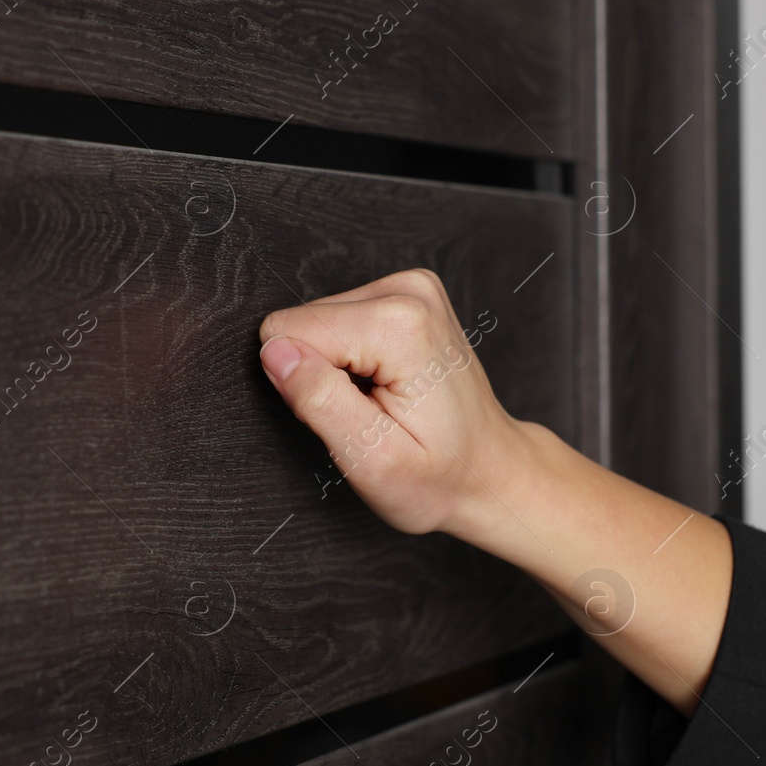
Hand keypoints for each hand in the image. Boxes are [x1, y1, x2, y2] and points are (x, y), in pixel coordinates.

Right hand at [257, 268, 531, 535]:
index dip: (304, 386)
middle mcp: (409, 291)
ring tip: (381, 402)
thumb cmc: (440, 477)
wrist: (491, 473)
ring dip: (339, 369)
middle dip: (322, 375)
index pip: (288, 332)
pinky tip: (386, 386)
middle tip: (367, 413)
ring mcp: (412, 288)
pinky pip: (342, 320)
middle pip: (304, 321)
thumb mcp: (372, 459)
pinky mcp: (407, 295)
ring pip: (319, 320)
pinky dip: (354, 359)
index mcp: (400, 325)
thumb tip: (274, 352)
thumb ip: (319, 400)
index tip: (348, 413)